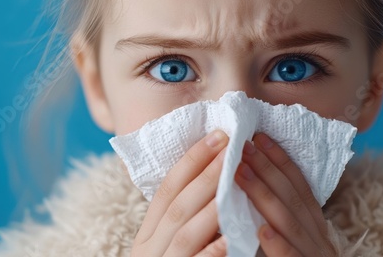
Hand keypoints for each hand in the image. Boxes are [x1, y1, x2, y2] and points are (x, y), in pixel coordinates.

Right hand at [131, 130, 228, 256]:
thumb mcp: (167, 244)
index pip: (167, 189)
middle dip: (206, 175)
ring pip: (185, 233)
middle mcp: (149, 248)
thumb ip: (184, 219)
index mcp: (146, 234)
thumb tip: (213, 179)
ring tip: (236, 183)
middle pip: (177, 206)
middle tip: (231, 149)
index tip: (218, 137)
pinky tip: (230, 238)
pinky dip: (211, 252)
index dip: (192, 161)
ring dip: (211, 207)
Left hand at [235, 133, 335, 256]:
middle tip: (243, 145)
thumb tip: (256, 177)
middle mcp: (316, 234)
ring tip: (241, 173)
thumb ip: (281, 209)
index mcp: (312, 221)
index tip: (259, 136)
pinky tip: (262, 230)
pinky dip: (279, 245)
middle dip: (266, 168)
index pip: (297, 184)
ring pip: (290, 222)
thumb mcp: (296, 232)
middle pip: (291, 196)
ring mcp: (312, 253)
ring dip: (264, 196)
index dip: (279, 159)